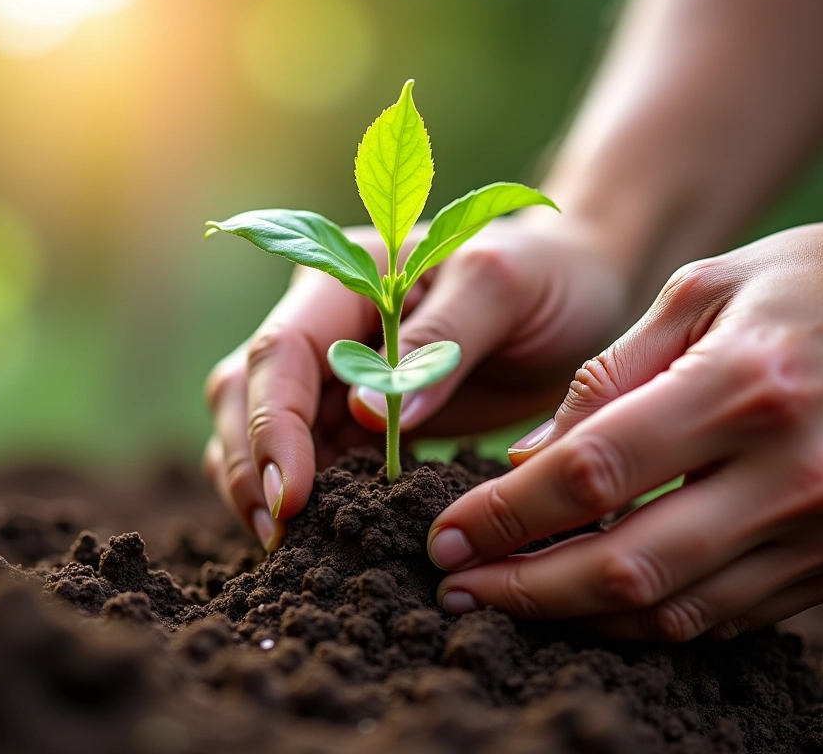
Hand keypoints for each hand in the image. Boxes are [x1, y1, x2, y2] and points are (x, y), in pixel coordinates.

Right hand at [204, 215, 627, 548]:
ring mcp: (333, 371)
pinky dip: (297, 495)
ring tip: (285, 547)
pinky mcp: (354, 418)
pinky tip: (317, 536)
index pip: (281, 350)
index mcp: (346, 276)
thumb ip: (437, 341)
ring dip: (257, 484)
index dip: (273, 425)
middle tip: (277, 535)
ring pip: (257, 427)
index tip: (293, 496)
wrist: (576, 290)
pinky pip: (304, 457)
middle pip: (246, 389)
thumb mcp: (502, 288)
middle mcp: (324, 322)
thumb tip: (362, 415)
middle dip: (250, 462)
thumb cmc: (545, 275)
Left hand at [427, 205, 822, 639]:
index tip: (444, 535)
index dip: (504, 516)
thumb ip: (608, 378)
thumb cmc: (813, 283)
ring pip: (674, 610)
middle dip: (522, 589)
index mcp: (746, 383)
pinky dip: (649, 617)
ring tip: (507, 602)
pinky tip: (593, 600)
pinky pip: (728, 614)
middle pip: (626, 565)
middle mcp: (796, 471)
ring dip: (576, 616)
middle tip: (455, 588)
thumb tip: (527, 461)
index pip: (593, 475)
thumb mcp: (700, 289)